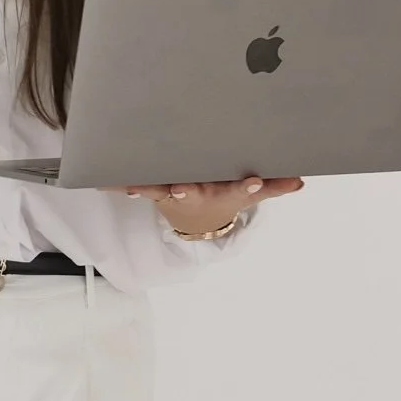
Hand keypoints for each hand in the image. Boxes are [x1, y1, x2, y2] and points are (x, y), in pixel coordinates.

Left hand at [99, 174, 304, 236]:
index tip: (250, 182)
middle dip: (187, 191)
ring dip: (147, 190)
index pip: (237, 191)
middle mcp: (196, 194)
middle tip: (182, 189)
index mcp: (222, 194)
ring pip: (159, 190)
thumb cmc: (224, 198)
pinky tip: (100, 180)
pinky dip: (118, 184)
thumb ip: (273, 187)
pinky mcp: (154, 188)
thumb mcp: (249, 196)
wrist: (197, 219)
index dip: (244, 187)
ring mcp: (173, 193)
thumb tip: (299, 181)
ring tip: (134, 188)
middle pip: (193, 193)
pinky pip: (135, 185)